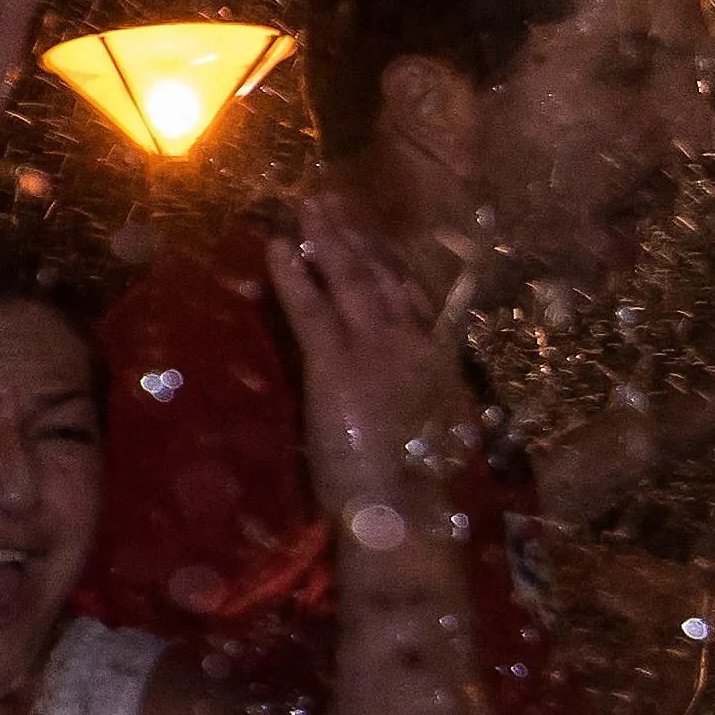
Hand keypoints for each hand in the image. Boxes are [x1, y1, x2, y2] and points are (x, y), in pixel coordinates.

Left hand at [265, 196, 478, 535]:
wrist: (408, 513)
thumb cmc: (420, 487)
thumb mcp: (437, 434)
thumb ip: (423, 402)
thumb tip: (416, 393)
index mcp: (437, 363)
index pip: (413, 301)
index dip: (389, 266)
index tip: (374, 240)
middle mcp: (412, 345)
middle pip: (381, 278)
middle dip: (355, 238)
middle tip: (332, 202)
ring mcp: (375, 350)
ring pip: (348, 281)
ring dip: (325, 240)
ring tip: (306, 207)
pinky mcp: (336, 365)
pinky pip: (310, 309)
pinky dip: (293, 275)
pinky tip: (277, 246)